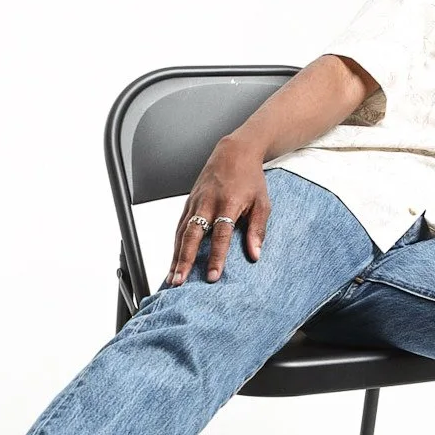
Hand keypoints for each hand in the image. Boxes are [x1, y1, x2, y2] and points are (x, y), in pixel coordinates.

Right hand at [166, 135, 271, 285]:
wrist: (234, 152)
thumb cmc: (250, 179)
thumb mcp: (262, 202)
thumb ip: (258, 229)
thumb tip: (255, 255)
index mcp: (229, 203)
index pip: (221, 234)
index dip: (216, 257)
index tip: (213, 276)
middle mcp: (208, 202)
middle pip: (192, 235)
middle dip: (184, 260)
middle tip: (179, 281)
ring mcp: (195, 202)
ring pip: (181, 233)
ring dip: (175, 256)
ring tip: (171, 278)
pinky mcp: (188, 203)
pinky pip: (179, 227)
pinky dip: (174, 245)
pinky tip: (173, 261)